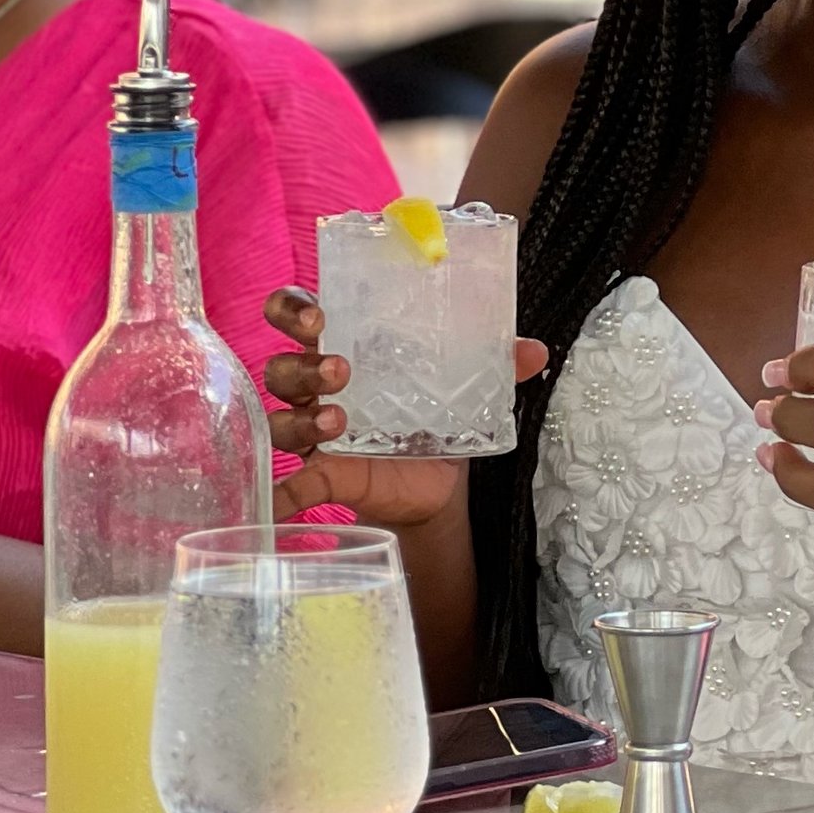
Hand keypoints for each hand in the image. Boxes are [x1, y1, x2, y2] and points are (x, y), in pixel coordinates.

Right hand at [263, 286, 547, 526]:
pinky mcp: (322, 475)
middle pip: (282, 367)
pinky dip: (280, 493)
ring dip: (303, 418)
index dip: (292, 310)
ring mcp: (313, 432)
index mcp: (343, 347)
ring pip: (281, 419)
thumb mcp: (462, 387)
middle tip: (341, 368)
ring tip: (340, 419)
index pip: (296, 315)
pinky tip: (278, 502)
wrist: (437, 484)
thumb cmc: (432, 416)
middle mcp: (316, 386)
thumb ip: (494, 364)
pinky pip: (290, 485)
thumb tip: (536, 350)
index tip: (316, 316)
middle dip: (303, 364)